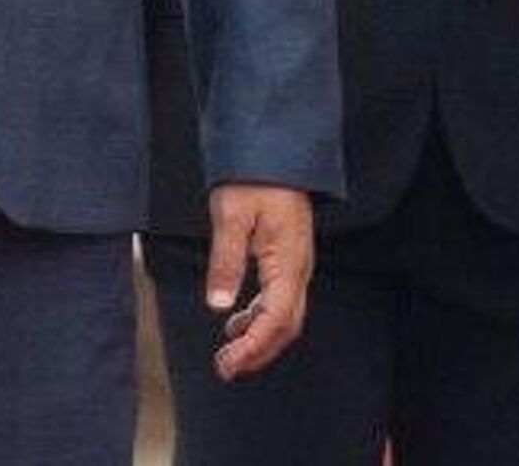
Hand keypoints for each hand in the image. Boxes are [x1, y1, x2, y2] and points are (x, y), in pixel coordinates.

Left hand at [205, 184, 313, 381]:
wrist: (274, 151)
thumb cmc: (253, 178)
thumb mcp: (231, 215)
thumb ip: (226, 261)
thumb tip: (219, 306)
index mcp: (289, 259)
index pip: (277, 317)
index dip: (253, 346)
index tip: (228, 363)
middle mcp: (299, 266)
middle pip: (287, 325)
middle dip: (257, 351)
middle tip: (224, 367)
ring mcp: (297, 263)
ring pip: (286, 316)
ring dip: (259, 339)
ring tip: (227, 353)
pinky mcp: (289, 258)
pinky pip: (281, 300)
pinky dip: (260, 319)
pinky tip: (236, 323)